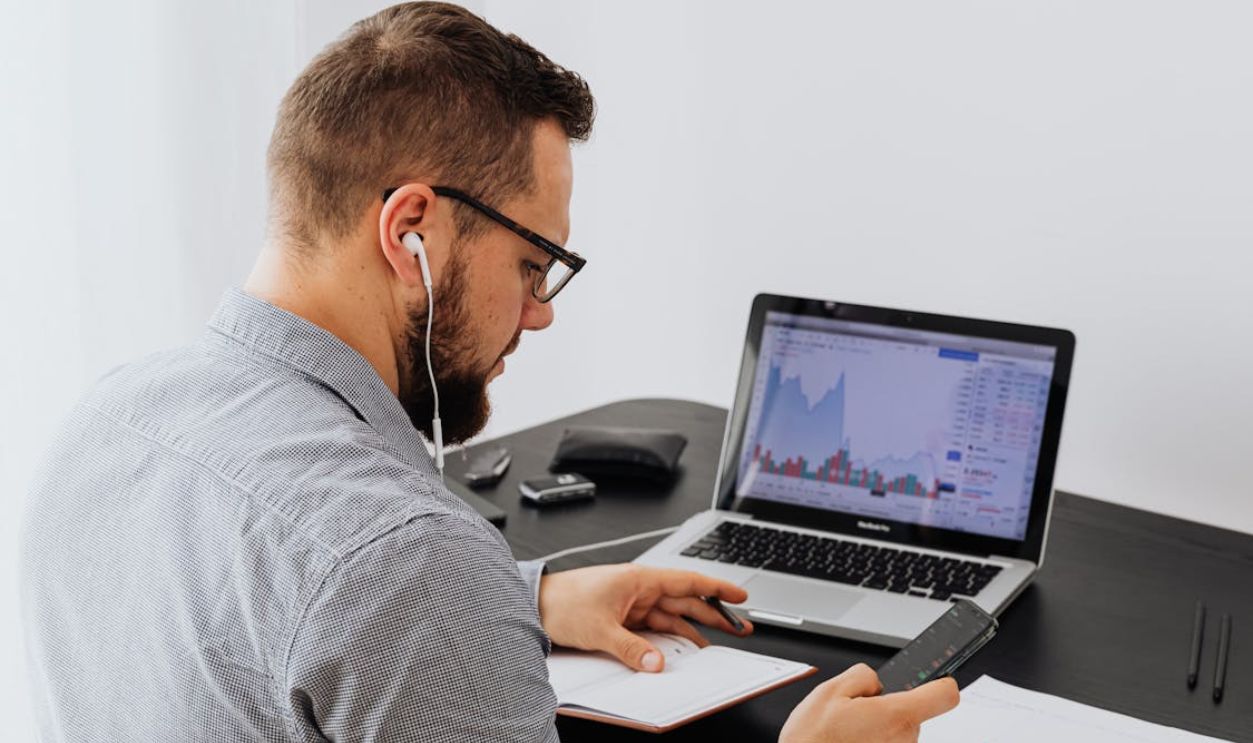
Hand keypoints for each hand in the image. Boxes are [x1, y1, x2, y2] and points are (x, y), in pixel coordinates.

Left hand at [537, 563, 752, 671]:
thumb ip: (631, 648)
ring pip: (672, 617)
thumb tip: (656, 664)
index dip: (717, 588)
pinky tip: (681, 651)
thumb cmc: (562, 602)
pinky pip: (654, 630)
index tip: (740, 595)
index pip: (687, 581)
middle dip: (714, 613)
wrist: (535, 606)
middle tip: (739, 627)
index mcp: (639, 580)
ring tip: (716, 644)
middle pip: (685, 601)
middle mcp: (639, 590)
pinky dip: (669, 640)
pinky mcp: (623, 620)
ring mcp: (632, 605)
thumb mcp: (599, 628)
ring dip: (693, 629)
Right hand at [779, 664, 957, 742]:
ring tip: (846, 733)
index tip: (936, 681)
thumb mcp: (830, 690)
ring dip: (877, 728)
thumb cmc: (813, 740)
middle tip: (855, 712)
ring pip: (897, 731)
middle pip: (912, 713)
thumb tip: (875, 681)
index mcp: (896, 716)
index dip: (940, 683)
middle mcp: (905, 740)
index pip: (945, 695)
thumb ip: (863, 676)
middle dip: (887, 707)